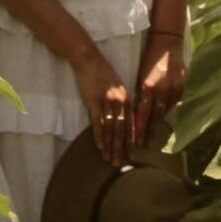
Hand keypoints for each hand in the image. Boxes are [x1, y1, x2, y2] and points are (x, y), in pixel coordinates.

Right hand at [71, 48, 130, 166]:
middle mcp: (119, 101)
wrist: (87, 58)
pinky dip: (99, 136)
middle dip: (121, 147)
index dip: (131, 139)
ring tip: (109, 159)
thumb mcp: (117, 86)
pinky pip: (98, 122)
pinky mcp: (93, 100)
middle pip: (122, 129)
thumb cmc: (102, 72)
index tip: (132, 152)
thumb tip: (124, 118)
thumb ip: (121, 101)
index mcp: (126, 97)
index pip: (131, 122)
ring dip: (110, 145)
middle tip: (120, 162)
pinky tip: (100, 146)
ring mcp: (107, 101)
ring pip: (111, 128)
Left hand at [131, 32, 185, 149]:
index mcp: (149, 87)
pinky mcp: (182, 88)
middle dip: (149, 132)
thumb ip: (140, 93)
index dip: (140, 128)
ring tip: (153, 136)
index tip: (136, 141)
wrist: (167, 44)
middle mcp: (162, 91)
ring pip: (165, 112)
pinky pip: (172, 103)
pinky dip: (166, 110)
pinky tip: (162, 118)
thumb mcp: (141, 76)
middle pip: (155, 117)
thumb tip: (136, 112)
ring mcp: (174, 90)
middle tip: (145, 146)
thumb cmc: (149, 59)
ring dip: (158, 124)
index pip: (143, 113)